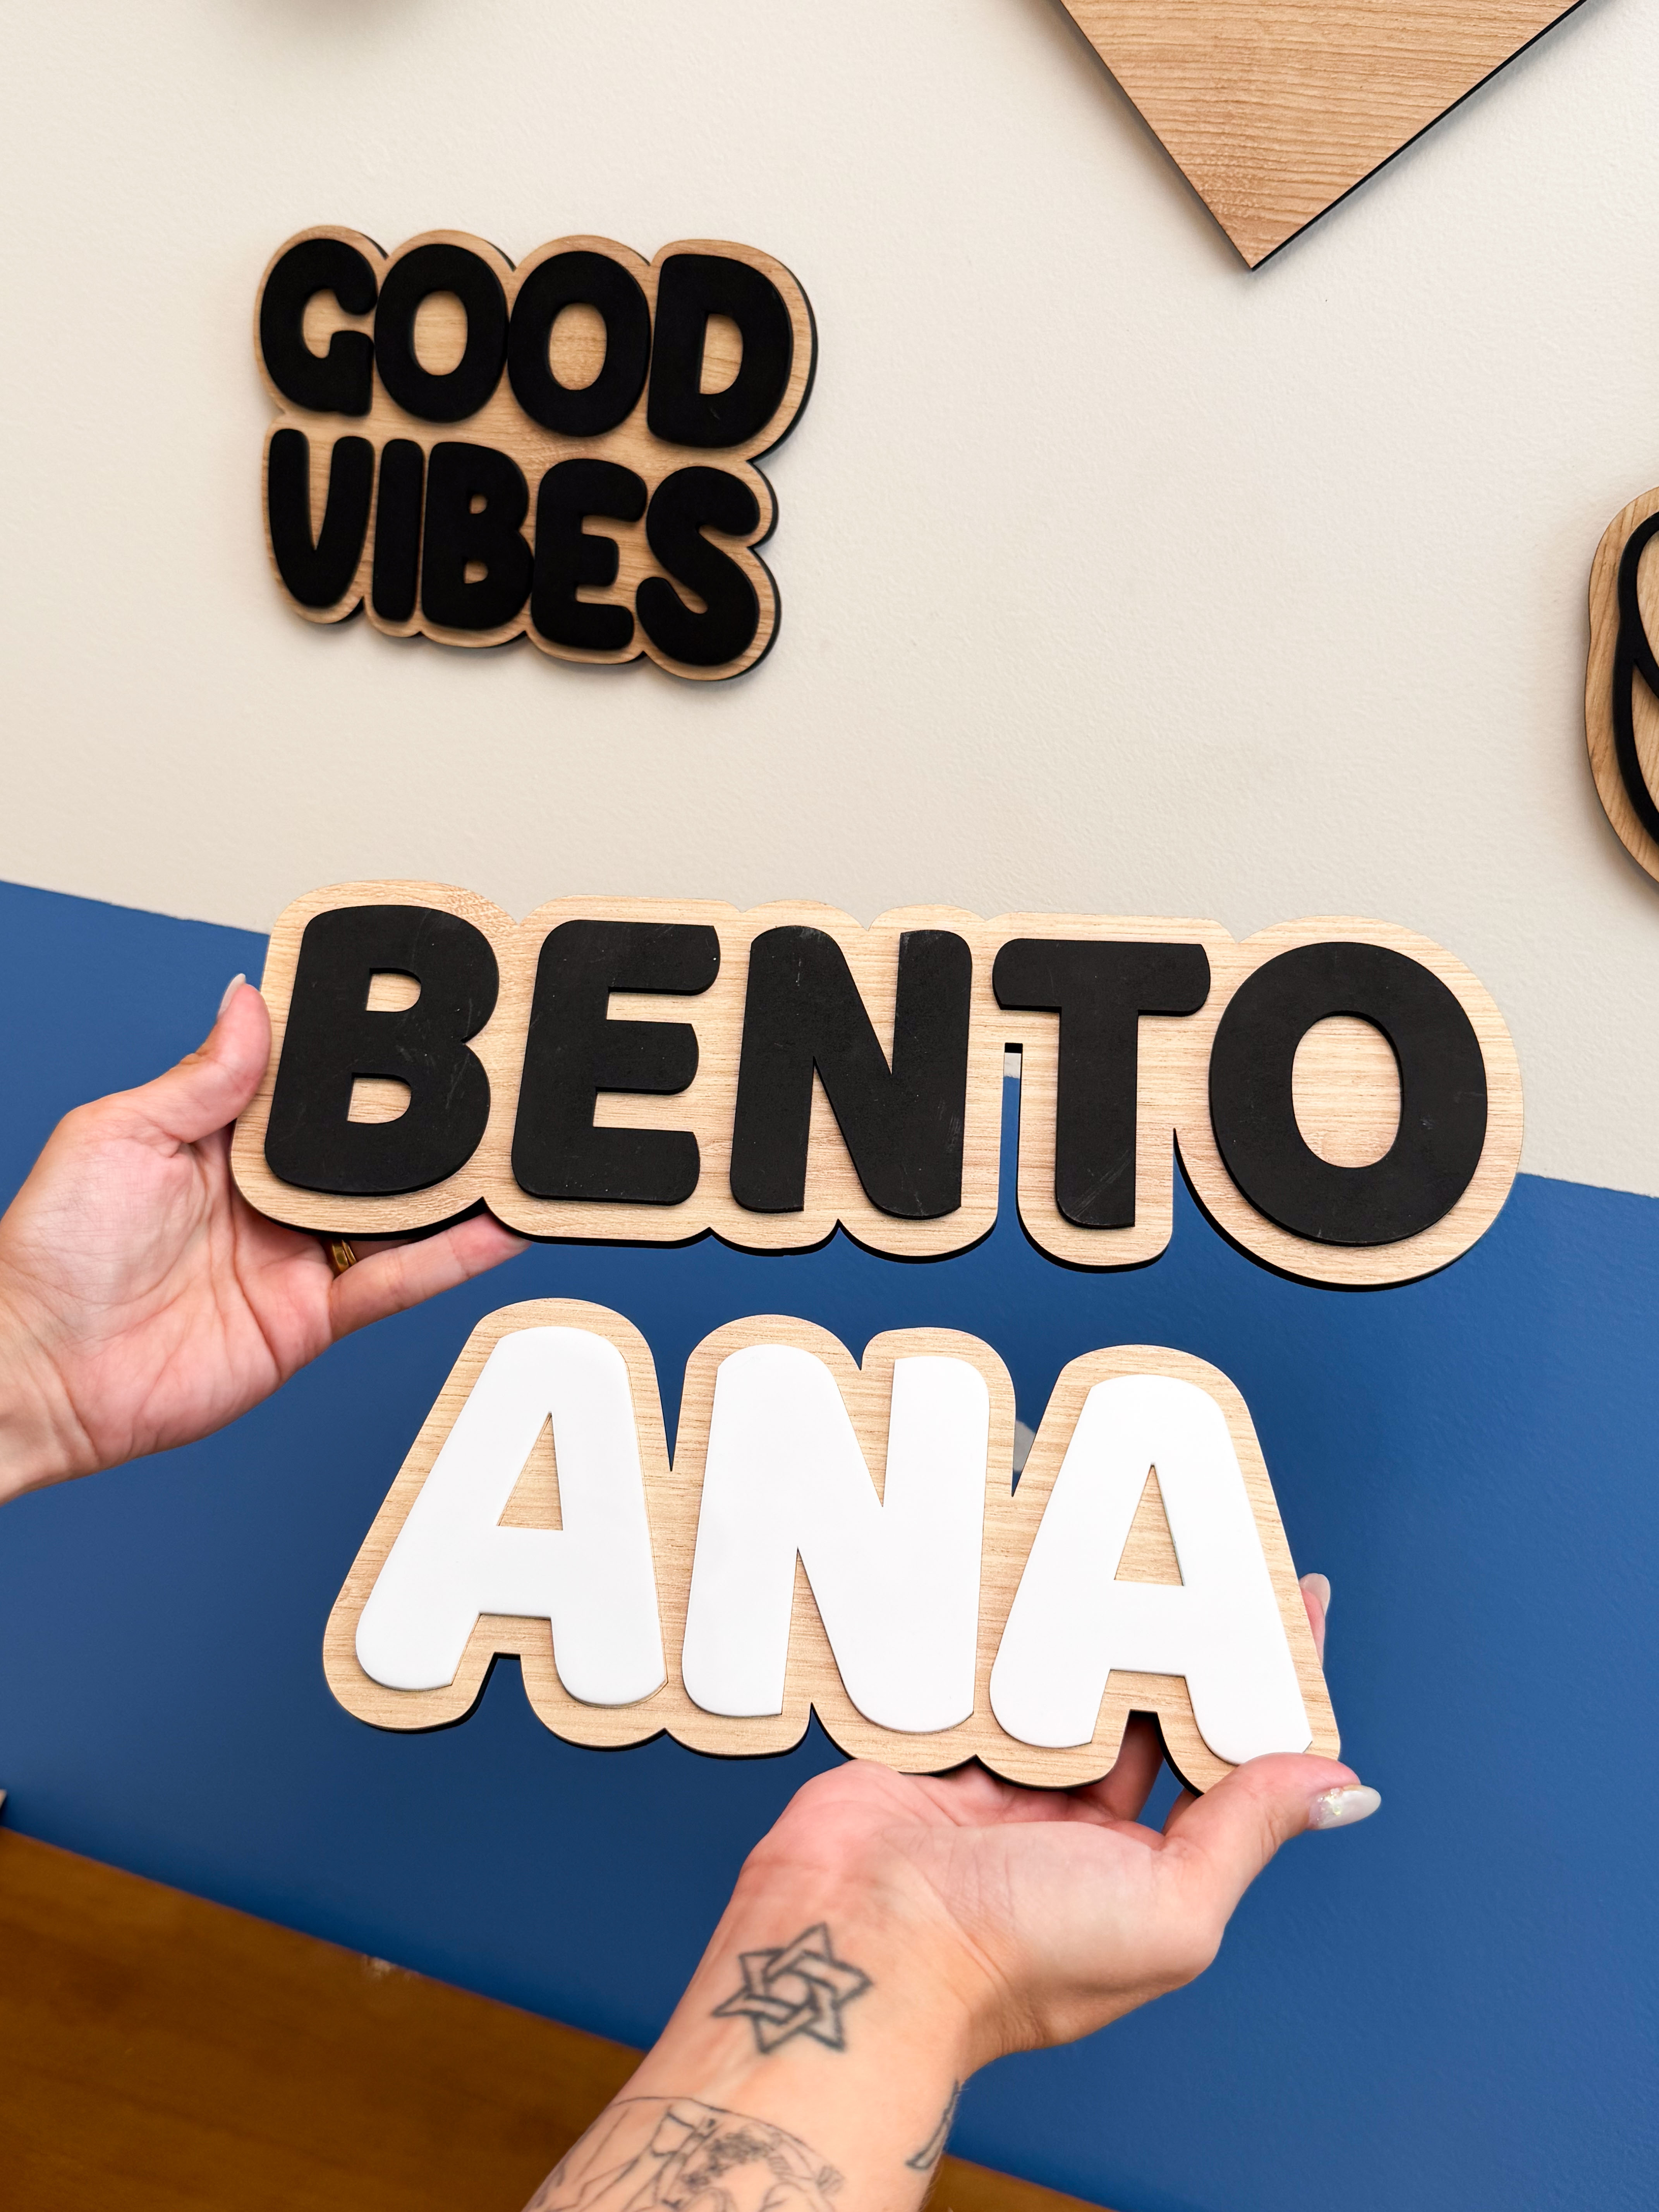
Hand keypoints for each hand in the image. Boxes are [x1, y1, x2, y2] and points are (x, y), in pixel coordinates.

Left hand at [0, 978, 525, 1500]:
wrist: (38, 1371)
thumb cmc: (51, 1254)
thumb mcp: (120, 1132)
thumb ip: (203, 1075)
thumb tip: (247, 998)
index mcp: (223, 1142)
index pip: (314, 1092)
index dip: (363, 1063)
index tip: (420, 1026)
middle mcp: (268, 1198)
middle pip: (369, 1153)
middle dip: (430, 1123)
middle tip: (493, 1084)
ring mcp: (295, 1258)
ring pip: (397, 1217)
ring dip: (456, 1188)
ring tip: (515, 1150)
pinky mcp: (312, 1317)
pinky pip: (395, 1283)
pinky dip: (450, 1259)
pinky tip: (493, 1229)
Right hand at [730, 1573, 1369, 2068]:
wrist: (860, 1947)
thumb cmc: (1016, 1953)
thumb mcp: (1169, 1906)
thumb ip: (1247, 1834)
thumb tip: (1344, 1788)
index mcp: (1148, 1876)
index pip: (1233, 1762)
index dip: (1271, 1686)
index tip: (1299, 1598)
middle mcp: (1082, 1833)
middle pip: (1151, 1713)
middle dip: (1181, 1640)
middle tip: (1209, 1551)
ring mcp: (1005, 1789)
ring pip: (1067, 1686)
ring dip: (1095, 1627)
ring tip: (1130, 1547)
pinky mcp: (938, 1751)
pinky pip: (987, 1677)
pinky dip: (1010, 1634)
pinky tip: (1037, 1578)